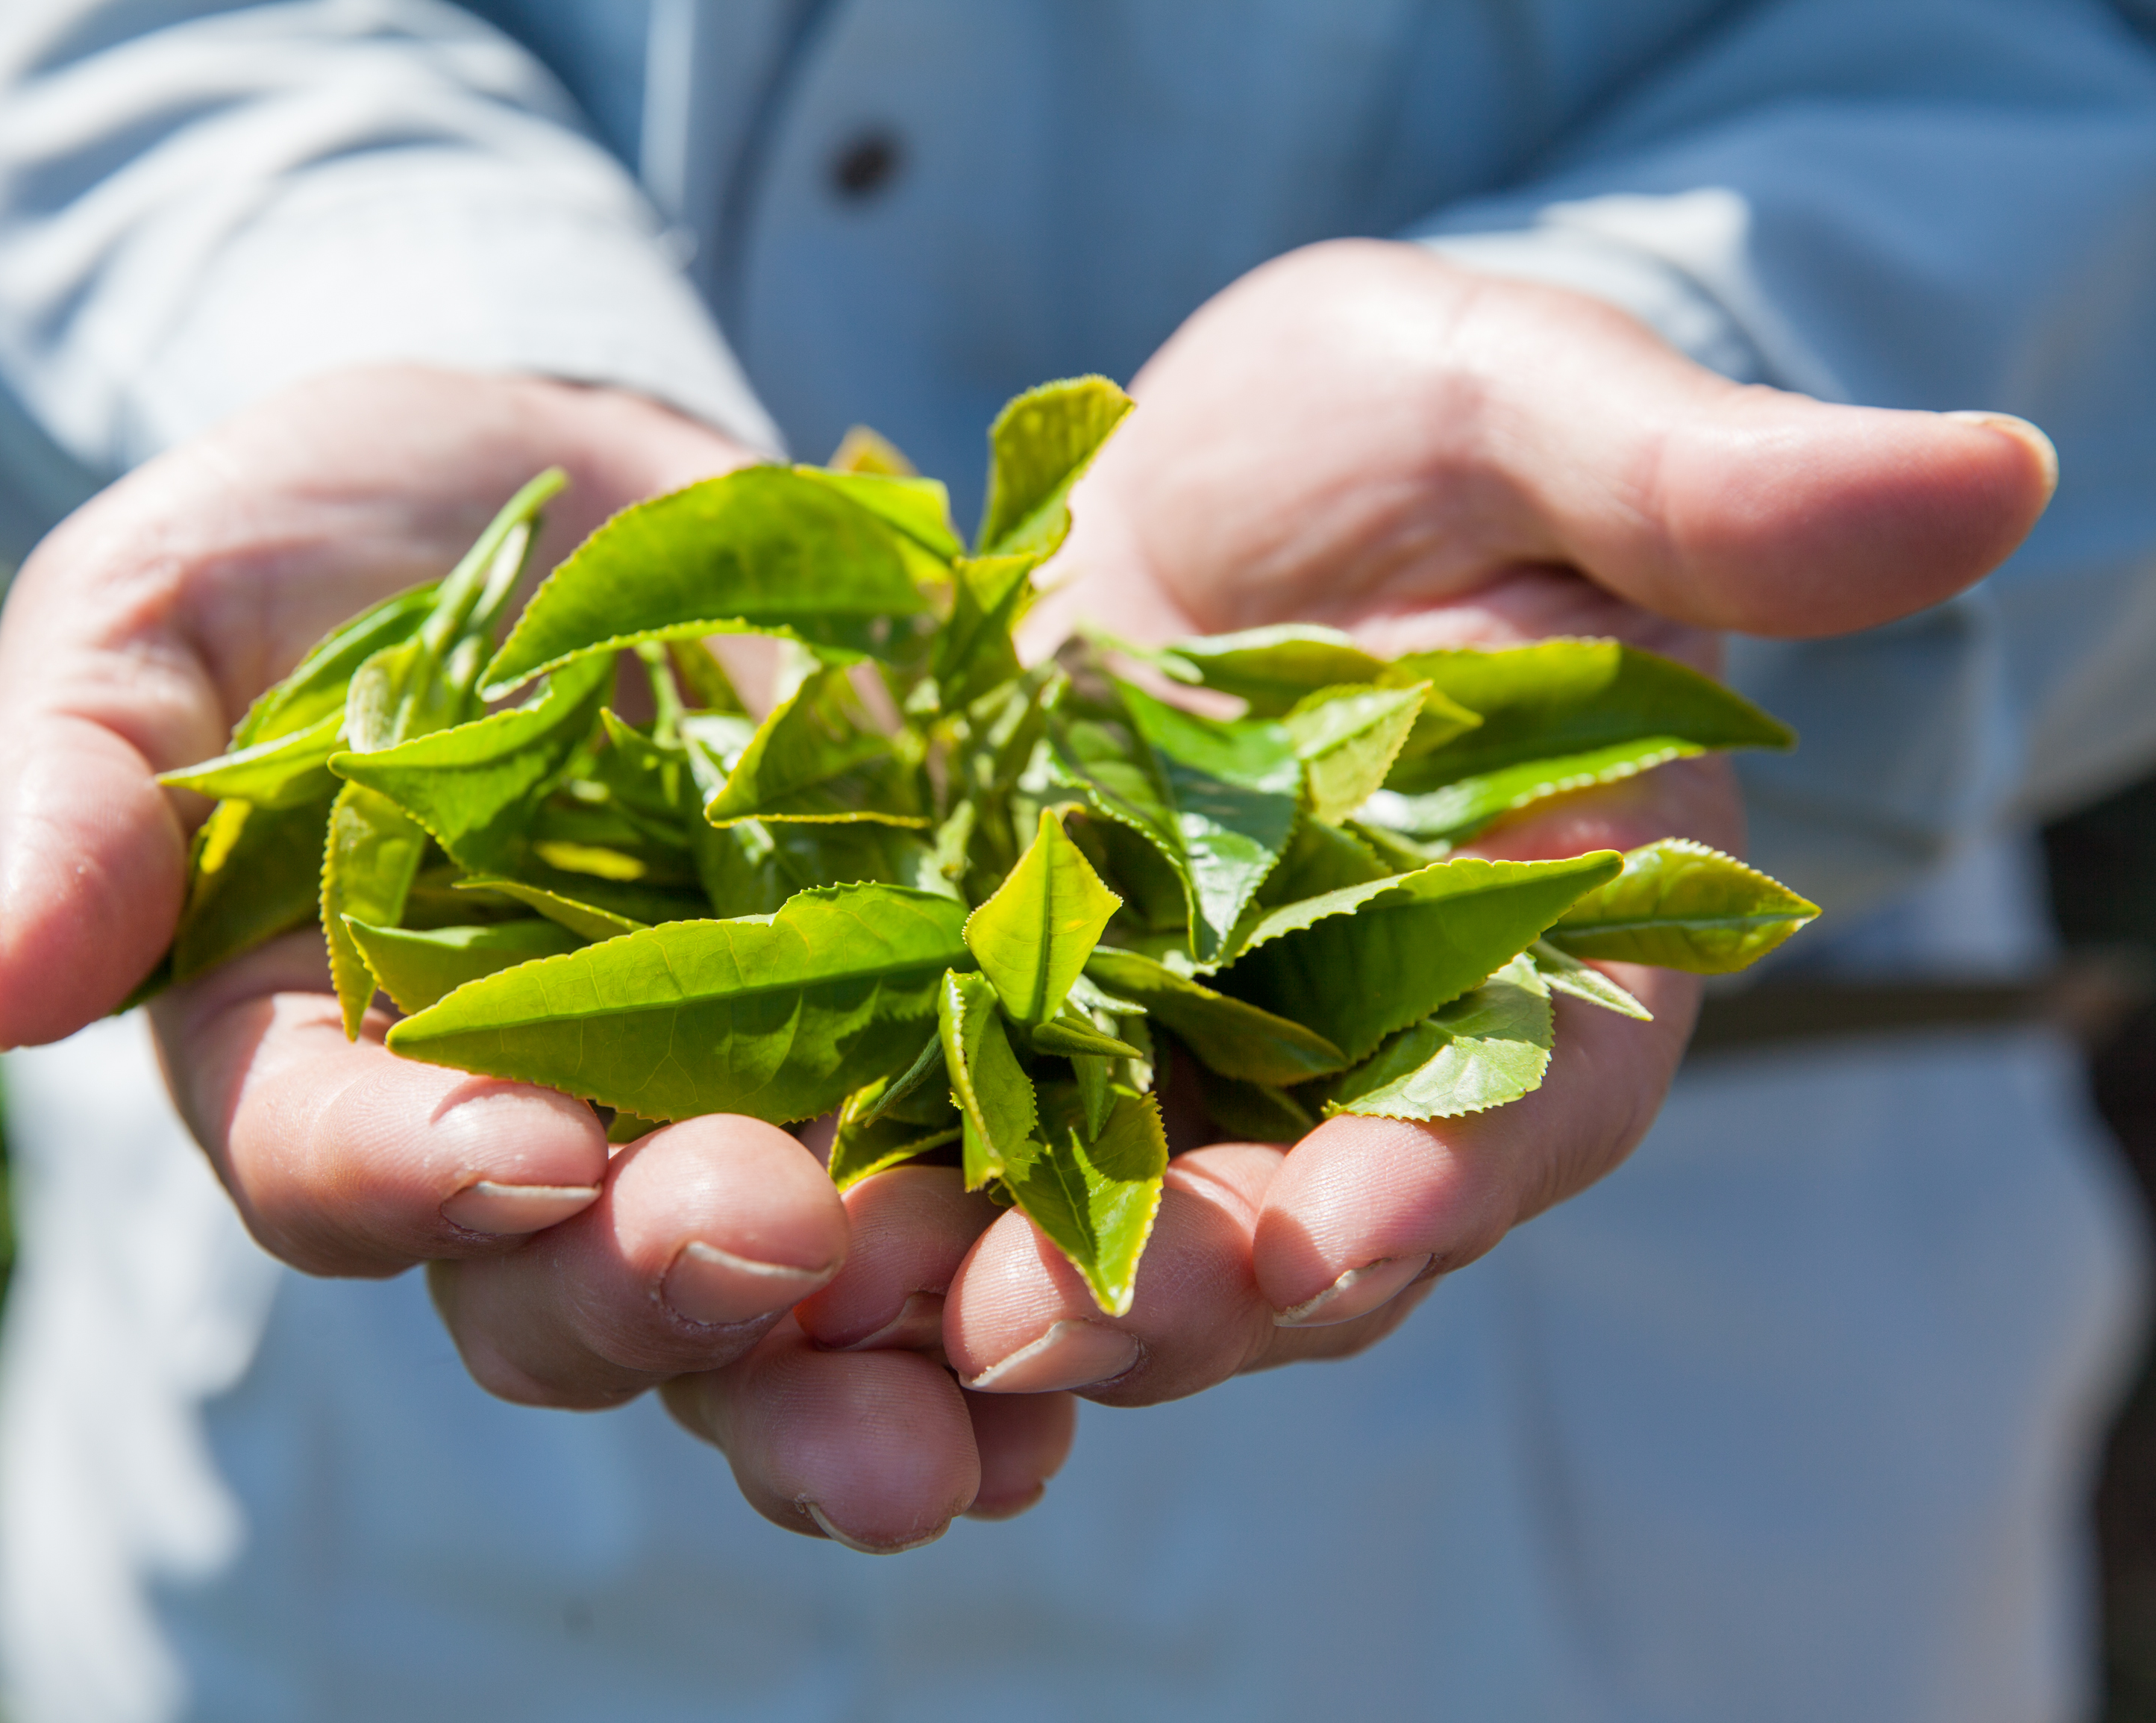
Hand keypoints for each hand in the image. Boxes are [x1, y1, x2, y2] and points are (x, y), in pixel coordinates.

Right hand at [0, 365, 1067, 1550]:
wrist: (568, 494)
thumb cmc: (327, 539)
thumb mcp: (171, 598)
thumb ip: (83, 770)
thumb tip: (9, 979)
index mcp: (314, 1062)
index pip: (336, 1164)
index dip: (417, 1174)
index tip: (522, 1149)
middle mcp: (514, 1151)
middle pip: (569, 1295)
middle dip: (674, 1292)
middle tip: (782, 1241)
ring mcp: (707, 1131)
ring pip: (771, 1323)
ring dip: (870, 1372)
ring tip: (983, 1395)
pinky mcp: (882, 1074)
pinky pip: (946, 1228)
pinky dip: (1018, 1299)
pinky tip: (1107, 1335)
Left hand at [915, 238, 2059, 1399]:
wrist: (1207, 465)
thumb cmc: (1415, 433)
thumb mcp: (1532, 417)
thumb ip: (1705, 484)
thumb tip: (1984, 476)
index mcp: (1542, 955)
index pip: (1529, 1101)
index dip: (1455, 1172)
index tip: (1357, 1224)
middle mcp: (1359, 1064)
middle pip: (1295, 1225)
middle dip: (1188, 1286)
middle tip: (1054, 1322)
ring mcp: (1169, 1071)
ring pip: (1103, 1229)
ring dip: (998, 1286)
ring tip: (875, 1309)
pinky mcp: (1002, 1040)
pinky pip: (940, 1154)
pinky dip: (871, 1200)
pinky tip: (765, 1228)